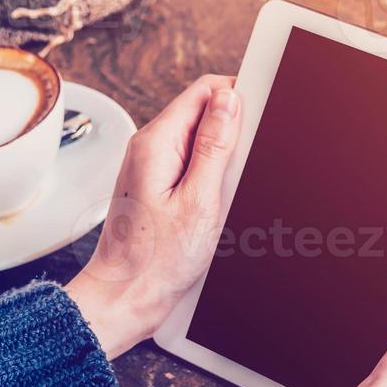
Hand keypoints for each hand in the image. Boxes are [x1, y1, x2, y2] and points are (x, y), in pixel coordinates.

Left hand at [66, 74, 241, 357]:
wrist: (125, 296)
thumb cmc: (156, 260)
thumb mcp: (200, 200)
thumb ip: (214, 145)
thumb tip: (229, 101)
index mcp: (157, 142)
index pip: (203, 90)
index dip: (237, 96)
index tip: (260, 113)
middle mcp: (149, 148)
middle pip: (202, 113)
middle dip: (232, 130)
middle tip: (245, 166)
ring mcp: (151, 166)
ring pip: (198, 140)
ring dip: (223, 157)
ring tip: (228, 192)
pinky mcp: (156, 185)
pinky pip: (190, 165)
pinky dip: (210, 176)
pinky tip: (217, 203)